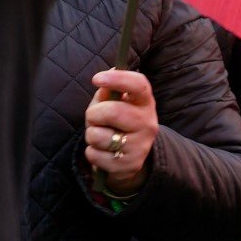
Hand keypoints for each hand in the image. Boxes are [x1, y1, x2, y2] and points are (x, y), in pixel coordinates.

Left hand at [84, 70, 158, 195]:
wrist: (128, 160)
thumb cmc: (115, 125)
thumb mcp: (112, 105)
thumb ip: (107, 93)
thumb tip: (107, 76)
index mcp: (144, 103)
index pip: (139, 85)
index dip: (118, 79)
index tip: (97, 79)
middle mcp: (148, 123)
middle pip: (113, 111)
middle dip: (94, 115)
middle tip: (95, 119)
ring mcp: (141, 145)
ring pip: (99, 136)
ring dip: (92, 136)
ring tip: (102, 138)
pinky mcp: (130, 165)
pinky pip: (95, 155)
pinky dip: (92, 153)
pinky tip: (104, 153)